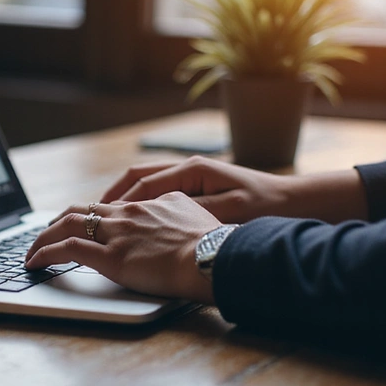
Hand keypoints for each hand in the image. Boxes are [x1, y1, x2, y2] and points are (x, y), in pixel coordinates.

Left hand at [25, 192, 220, 302]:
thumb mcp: (190, 211)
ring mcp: (116, 235)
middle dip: (56, 223)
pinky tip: (35, 263)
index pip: (104, 207)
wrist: (212, 256)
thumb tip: (168, 209)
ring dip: (43, 238)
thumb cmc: (209, 240)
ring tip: (31, 252)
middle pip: (78, 211)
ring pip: (66, 226)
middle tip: (45, 235)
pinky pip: (68, 250)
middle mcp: (125, 215)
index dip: (86, 216)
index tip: (77, 226)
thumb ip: (172, 208)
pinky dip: (46, 254)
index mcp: (144, 205)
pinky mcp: (111, 258)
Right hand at [101, 156, 287, 223]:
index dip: (120, 201)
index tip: (100, 217)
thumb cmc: (265, 207)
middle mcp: (189, 167)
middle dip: (114, 194)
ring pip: (147, 180)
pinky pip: (161, 189)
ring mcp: (193, 174)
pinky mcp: (198, 186)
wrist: (293, 201)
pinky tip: (135, 217)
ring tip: (106, 215)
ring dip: (126, 196)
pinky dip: (142, 200)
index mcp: (194, 169)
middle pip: (139, 176)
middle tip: (92, 214)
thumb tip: (157, 215)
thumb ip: (192, 211)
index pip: (145, 183)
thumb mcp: (228, 212)